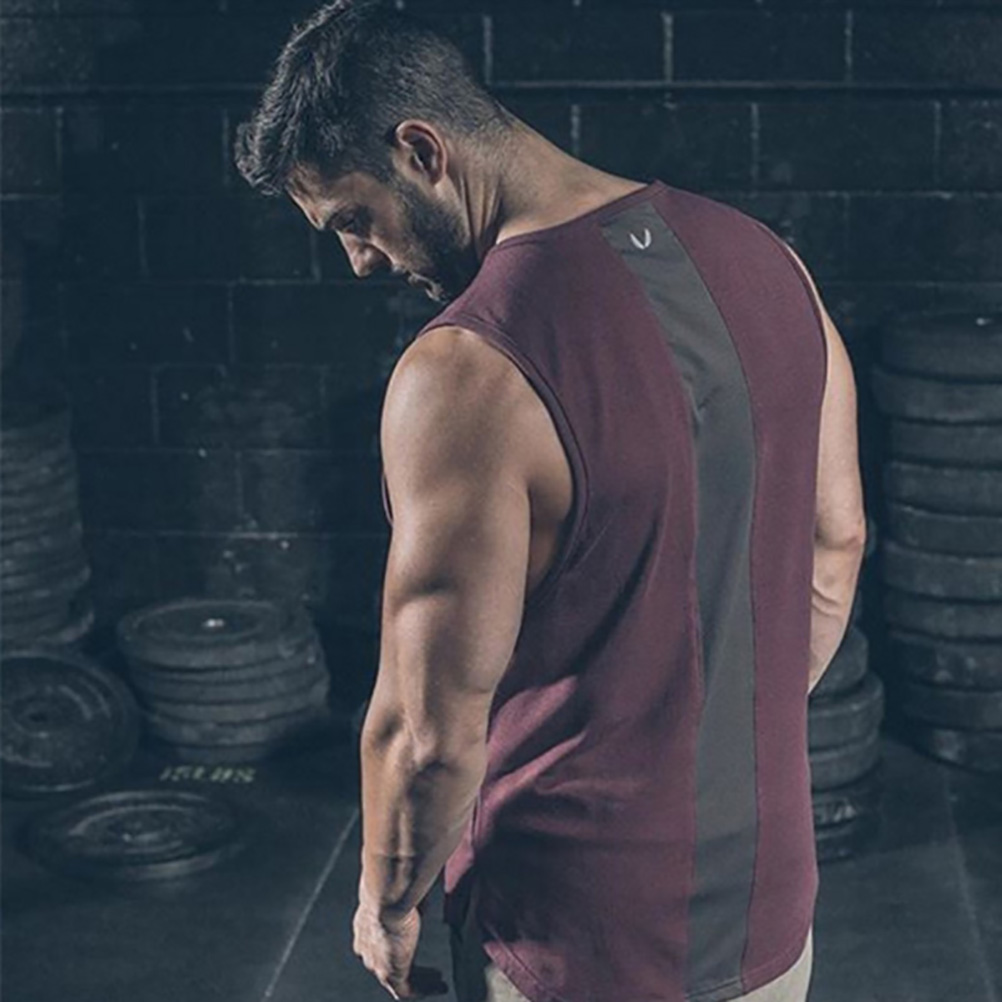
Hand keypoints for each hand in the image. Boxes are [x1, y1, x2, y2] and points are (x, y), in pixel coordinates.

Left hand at [352, 880, 448, 998]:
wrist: (386, 893)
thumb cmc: (394, 884)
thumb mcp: (405, 891)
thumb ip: (413, 901)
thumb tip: (424, 901)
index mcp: (366, 924)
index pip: (378, 943)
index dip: (397, 947)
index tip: (412, 946)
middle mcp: (367, 947)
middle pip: (388, 964)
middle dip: (409, 967)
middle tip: (429, 970)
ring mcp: (376, 963)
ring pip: (398, 979)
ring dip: (420, 980)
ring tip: (438, 981)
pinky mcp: (389, 974)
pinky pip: (407, 991)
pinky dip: (425, 990)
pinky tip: (439, 986)